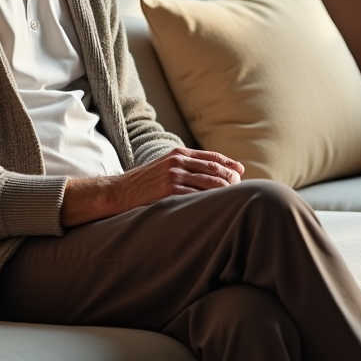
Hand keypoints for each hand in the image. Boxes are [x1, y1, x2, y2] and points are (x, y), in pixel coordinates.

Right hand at [61, 147, 244, 226]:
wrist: (119, 191)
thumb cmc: (143, 183)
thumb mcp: (164, 167)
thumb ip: (183, 166)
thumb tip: (208, 174)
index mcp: (178, 153)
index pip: (211, 156)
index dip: (228, 163)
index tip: (240, 171)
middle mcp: (178, 161)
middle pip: (214, 168)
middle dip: (230, 178)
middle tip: (241, 187)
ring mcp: (173, 175)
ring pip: (209, 182)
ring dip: (224, 190)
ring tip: (234, 198)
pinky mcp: (169, 190)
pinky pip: (196, 195)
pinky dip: (210, 200)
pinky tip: (218, 206)